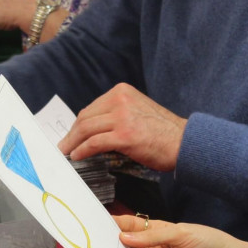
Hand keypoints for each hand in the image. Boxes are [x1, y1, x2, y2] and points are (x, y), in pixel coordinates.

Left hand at [58, 84, 185, 171]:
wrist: (184, 142)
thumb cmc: (163, 132)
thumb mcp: (137, 112)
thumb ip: (116, 115)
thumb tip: (92, 130)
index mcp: (122, 91)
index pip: (91, 108)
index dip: (78, 124)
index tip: (71, 135)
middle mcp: (121, 99)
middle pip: (85, 117)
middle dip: (72, 134)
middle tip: (64, 146)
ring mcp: (122, 117)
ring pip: (86, 129)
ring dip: (72, 143)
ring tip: (67, 153)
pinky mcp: (124, 135)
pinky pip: (94, 143)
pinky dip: (82, 150)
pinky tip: (77, 156)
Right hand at [114, 214, 239, 247]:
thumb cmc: (212, 243)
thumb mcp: (180, 233)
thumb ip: (152, 235)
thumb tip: (124, 236)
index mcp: (161, 229)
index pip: (133, 225)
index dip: (117, 225)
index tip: (101, 225)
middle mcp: (158, 246)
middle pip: (130, 245)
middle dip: (118, 244)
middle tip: (106, 243)